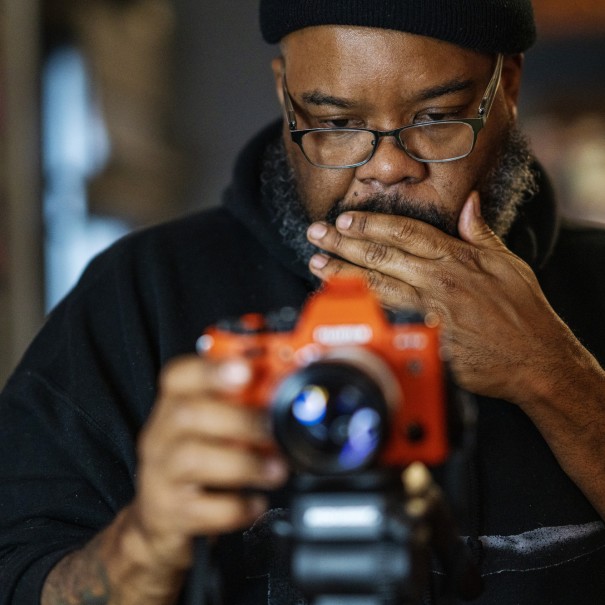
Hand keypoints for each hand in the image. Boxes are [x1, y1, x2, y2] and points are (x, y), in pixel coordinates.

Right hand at [129, 355, 287, 573]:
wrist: (158, 516)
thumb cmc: (197, 458)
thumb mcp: (213, 424)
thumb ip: (243, 401)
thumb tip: (288, 382)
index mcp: (173, 404)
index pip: (179, 375)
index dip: (211, 369)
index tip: (245, 370)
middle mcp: (160, 435)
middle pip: (188, 415)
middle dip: (240, 420)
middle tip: (273, 430)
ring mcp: (160, 474)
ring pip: (192, 459)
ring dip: (244, 463)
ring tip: (276, 470)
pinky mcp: (167, 512)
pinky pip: (200, 509)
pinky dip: (235, 507)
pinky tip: (255, 503)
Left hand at [306, 192, 571, 403]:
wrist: (536, 359)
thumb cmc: (523, 311)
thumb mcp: (508, 263)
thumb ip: (480, 232)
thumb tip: (468, 201)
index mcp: (458, 259)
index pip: (406, 233)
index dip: (372, 224)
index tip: (346, 219)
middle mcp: (439, 282)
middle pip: (382, 257)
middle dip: (344, 243)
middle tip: (316, 234)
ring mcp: (430, 312)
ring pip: (377, 287)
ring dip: (343, 274)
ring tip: (316, 264)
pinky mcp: (427, 339)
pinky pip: (388, 321)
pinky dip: (362, 309)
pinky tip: (341, 302)